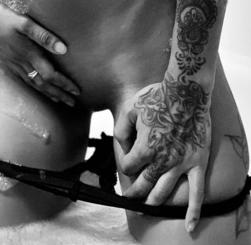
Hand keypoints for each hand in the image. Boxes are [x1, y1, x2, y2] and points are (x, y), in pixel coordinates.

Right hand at [0, 0, 79, 106]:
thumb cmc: (4, 17)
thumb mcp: (25, 23)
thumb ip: (44, 36)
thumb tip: (63, 50)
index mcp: (28, 53)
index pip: (50, 75)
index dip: (64, 84)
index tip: (77, 91)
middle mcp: (21, 61)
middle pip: (43, 84)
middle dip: (59, 94)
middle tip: (73, 103)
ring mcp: (13, 62)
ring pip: (33, 83)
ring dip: (47, 93)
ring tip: (59, 99)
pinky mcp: (8, 60)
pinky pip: (24, 78)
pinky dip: (35, 86)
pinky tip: (38, 87)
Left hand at [114, 71, 211, 233]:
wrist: (187, 92)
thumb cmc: (158, 97)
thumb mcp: (130, 108)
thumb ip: (121, 128)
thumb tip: (120, 143)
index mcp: (144, 148)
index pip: (128, 166)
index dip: (124, 162)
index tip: (127, 155)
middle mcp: (161, 161)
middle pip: (143, 184)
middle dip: (134, 192)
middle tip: (130, 198)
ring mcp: (180, 164)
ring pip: (164, 191)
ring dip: (153, 202)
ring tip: (147, 207)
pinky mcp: (197, 163)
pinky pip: (196, 192)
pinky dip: (193, 211)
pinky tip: (190, 225)